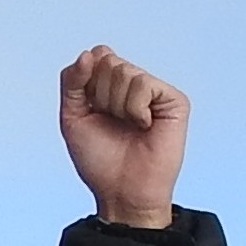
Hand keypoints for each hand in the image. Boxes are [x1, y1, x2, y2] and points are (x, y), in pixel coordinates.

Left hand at [57, 47, 186, 228]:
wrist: (122, 191)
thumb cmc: (100, 160)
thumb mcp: (72, 117)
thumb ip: (72, 81)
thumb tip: (88, 54)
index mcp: (110, 85)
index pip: (96, 55)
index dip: (87, 81)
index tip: (91, 109)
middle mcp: (133, 84)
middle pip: (108, 60)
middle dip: (100, 95)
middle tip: (112, 122)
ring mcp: (154, 91)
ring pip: (124, 72)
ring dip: (117, 106)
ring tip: (129, 126)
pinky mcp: (174, 100)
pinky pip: (144, 84)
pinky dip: (135, 109)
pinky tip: (144, 126)